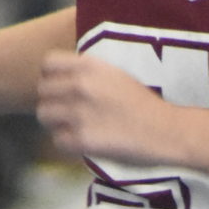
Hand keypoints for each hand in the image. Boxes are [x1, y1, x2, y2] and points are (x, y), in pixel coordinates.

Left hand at [36, 51, 169, 163]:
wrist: (167, 129)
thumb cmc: (144, 103)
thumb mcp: (116, 74)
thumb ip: (88, 73)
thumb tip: (62, 79)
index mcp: (90, 66)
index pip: (47, 64)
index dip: (50, 77)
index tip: (60, 88)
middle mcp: (81, 86)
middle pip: (42, 91)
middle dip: (52, 101)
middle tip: (66, 112)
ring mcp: (79, 113)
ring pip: (44, 115)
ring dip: (55, 123)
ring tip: (72, 127)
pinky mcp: (83, 139)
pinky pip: (57, 140)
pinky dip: (67, 143)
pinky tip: (82, 143)